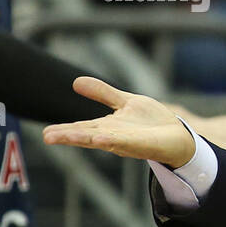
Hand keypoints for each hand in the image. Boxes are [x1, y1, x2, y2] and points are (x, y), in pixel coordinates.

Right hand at [42, 77, 195, 168]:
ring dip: (86, 139)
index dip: (65, 130)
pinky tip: (102, 139)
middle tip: (47, 137)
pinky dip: (114, 141)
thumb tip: (75, 82)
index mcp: (108, 127)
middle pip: (88, 135)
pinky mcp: (144, 144)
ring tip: (68, 137)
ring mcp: (129, 141)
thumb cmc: (152, 122)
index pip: (82, 127)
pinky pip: (127, 143)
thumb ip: (103, 93)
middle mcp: (114, 136)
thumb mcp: (126, 102)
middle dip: (69, 136)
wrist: (179, 136)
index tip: (46, 134)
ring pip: (104, 140)